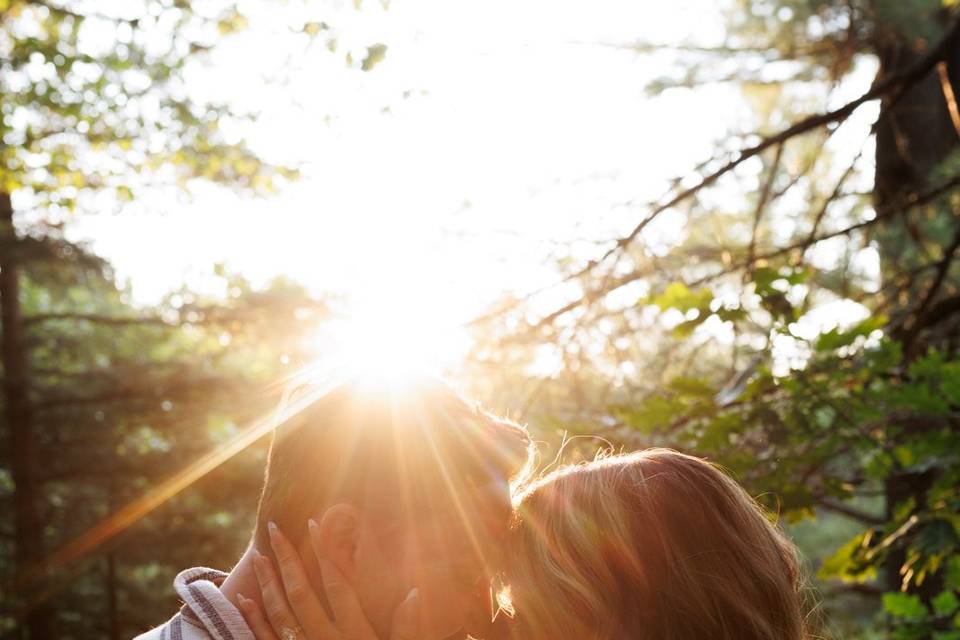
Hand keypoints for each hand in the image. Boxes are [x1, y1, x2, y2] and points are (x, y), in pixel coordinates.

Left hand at [235, 521, 419, 639]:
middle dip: (286, 559)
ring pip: (280, 614)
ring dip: (267, 584)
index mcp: (354, 634)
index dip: (325, 552)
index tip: (313, 524)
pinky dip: (253, 619)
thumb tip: (415, 592)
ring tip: (259, 556)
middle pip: (302, 593)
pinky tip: (245, 599)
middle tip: (273, 529)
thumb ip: (409, 627)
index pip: (337, 583)